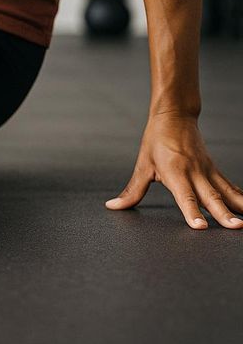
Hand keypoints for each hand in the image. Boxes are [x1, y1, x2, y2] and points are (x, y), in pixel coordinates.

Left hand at [106, 113, 242, 228]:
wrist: (174, 117)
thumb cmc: (157, 140)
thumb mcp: (142, 165)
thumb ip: (132, 191)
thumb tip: (113, 206)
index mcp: (174, 172)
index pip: (184, 196)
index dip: (191, 212)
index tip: (200, 226)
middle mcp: (194, 173)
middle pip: (210, 197)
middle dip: (223, 214)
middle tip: (234, 227)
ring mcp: (207, 171)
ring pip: (226, 192)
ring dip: (239, 207)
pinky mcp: (214, 170)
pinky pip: (230, 187)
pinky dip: (241, 198)